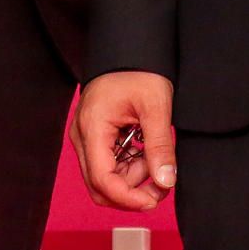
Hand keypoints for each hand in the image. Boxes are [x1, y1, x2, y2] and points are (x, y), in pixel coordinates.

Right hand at [75, 70, 177, 210]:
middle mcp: (82, 137)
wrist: (129, 48)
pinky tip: (144, 149)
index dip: (128, 198)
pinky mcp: (94, 137)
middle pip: (99, 186)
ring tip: (154, 154)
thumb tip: (166, 182)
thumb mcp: (156, 106)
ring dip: (132, 177)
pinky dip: (128, 165)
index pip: (102, 180)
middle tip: (161, 182)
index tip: (153, 200)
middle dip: (131, 191)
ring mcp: (86, 137)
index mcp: (92, 128)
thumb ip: (160, 146)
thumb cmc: (139, 69)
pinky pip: (108, 164)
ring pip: (104, 178)